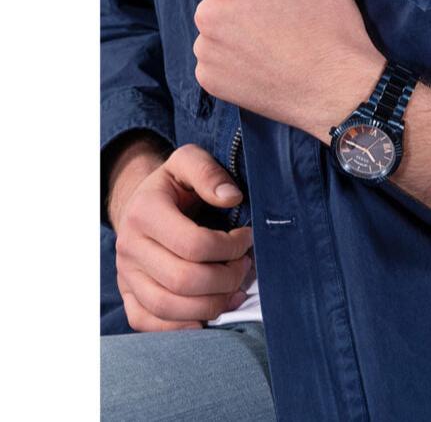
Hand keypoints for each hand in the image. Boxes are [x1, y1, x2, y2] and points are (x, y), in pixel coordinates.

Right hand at [111, 143, 253, 331]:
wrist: (142, 202)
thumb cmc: (174, 184)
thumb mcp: (189, 161)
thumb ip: (208, 172)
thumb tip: (232, 198)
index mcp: (145, 211)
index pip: (194, 244)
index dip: (230, 247)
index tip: (248, 238)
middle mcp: (129, 246)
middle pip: (183, 280)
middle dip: (226, 279)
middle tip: (245, 266)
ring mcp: (125, 274)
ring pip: (168, 307)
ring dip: (211, 305)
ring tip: (234, 289)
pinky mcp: (128, 294)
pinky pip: (148, 323)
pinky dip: (182, 326)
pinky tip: (209, 313)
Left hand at [194, 0, 385, 141]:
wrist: (341, 93)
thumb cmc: (333, 28)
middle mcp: (207, 15)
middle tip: (276, 13)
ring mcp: (206, 52)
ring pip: (212, 26)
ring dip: (231, 28)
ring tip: (271, 42)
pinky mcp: (210, 81)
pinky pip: (211, 58)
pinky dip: (230, 59)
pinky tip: (261, 65)